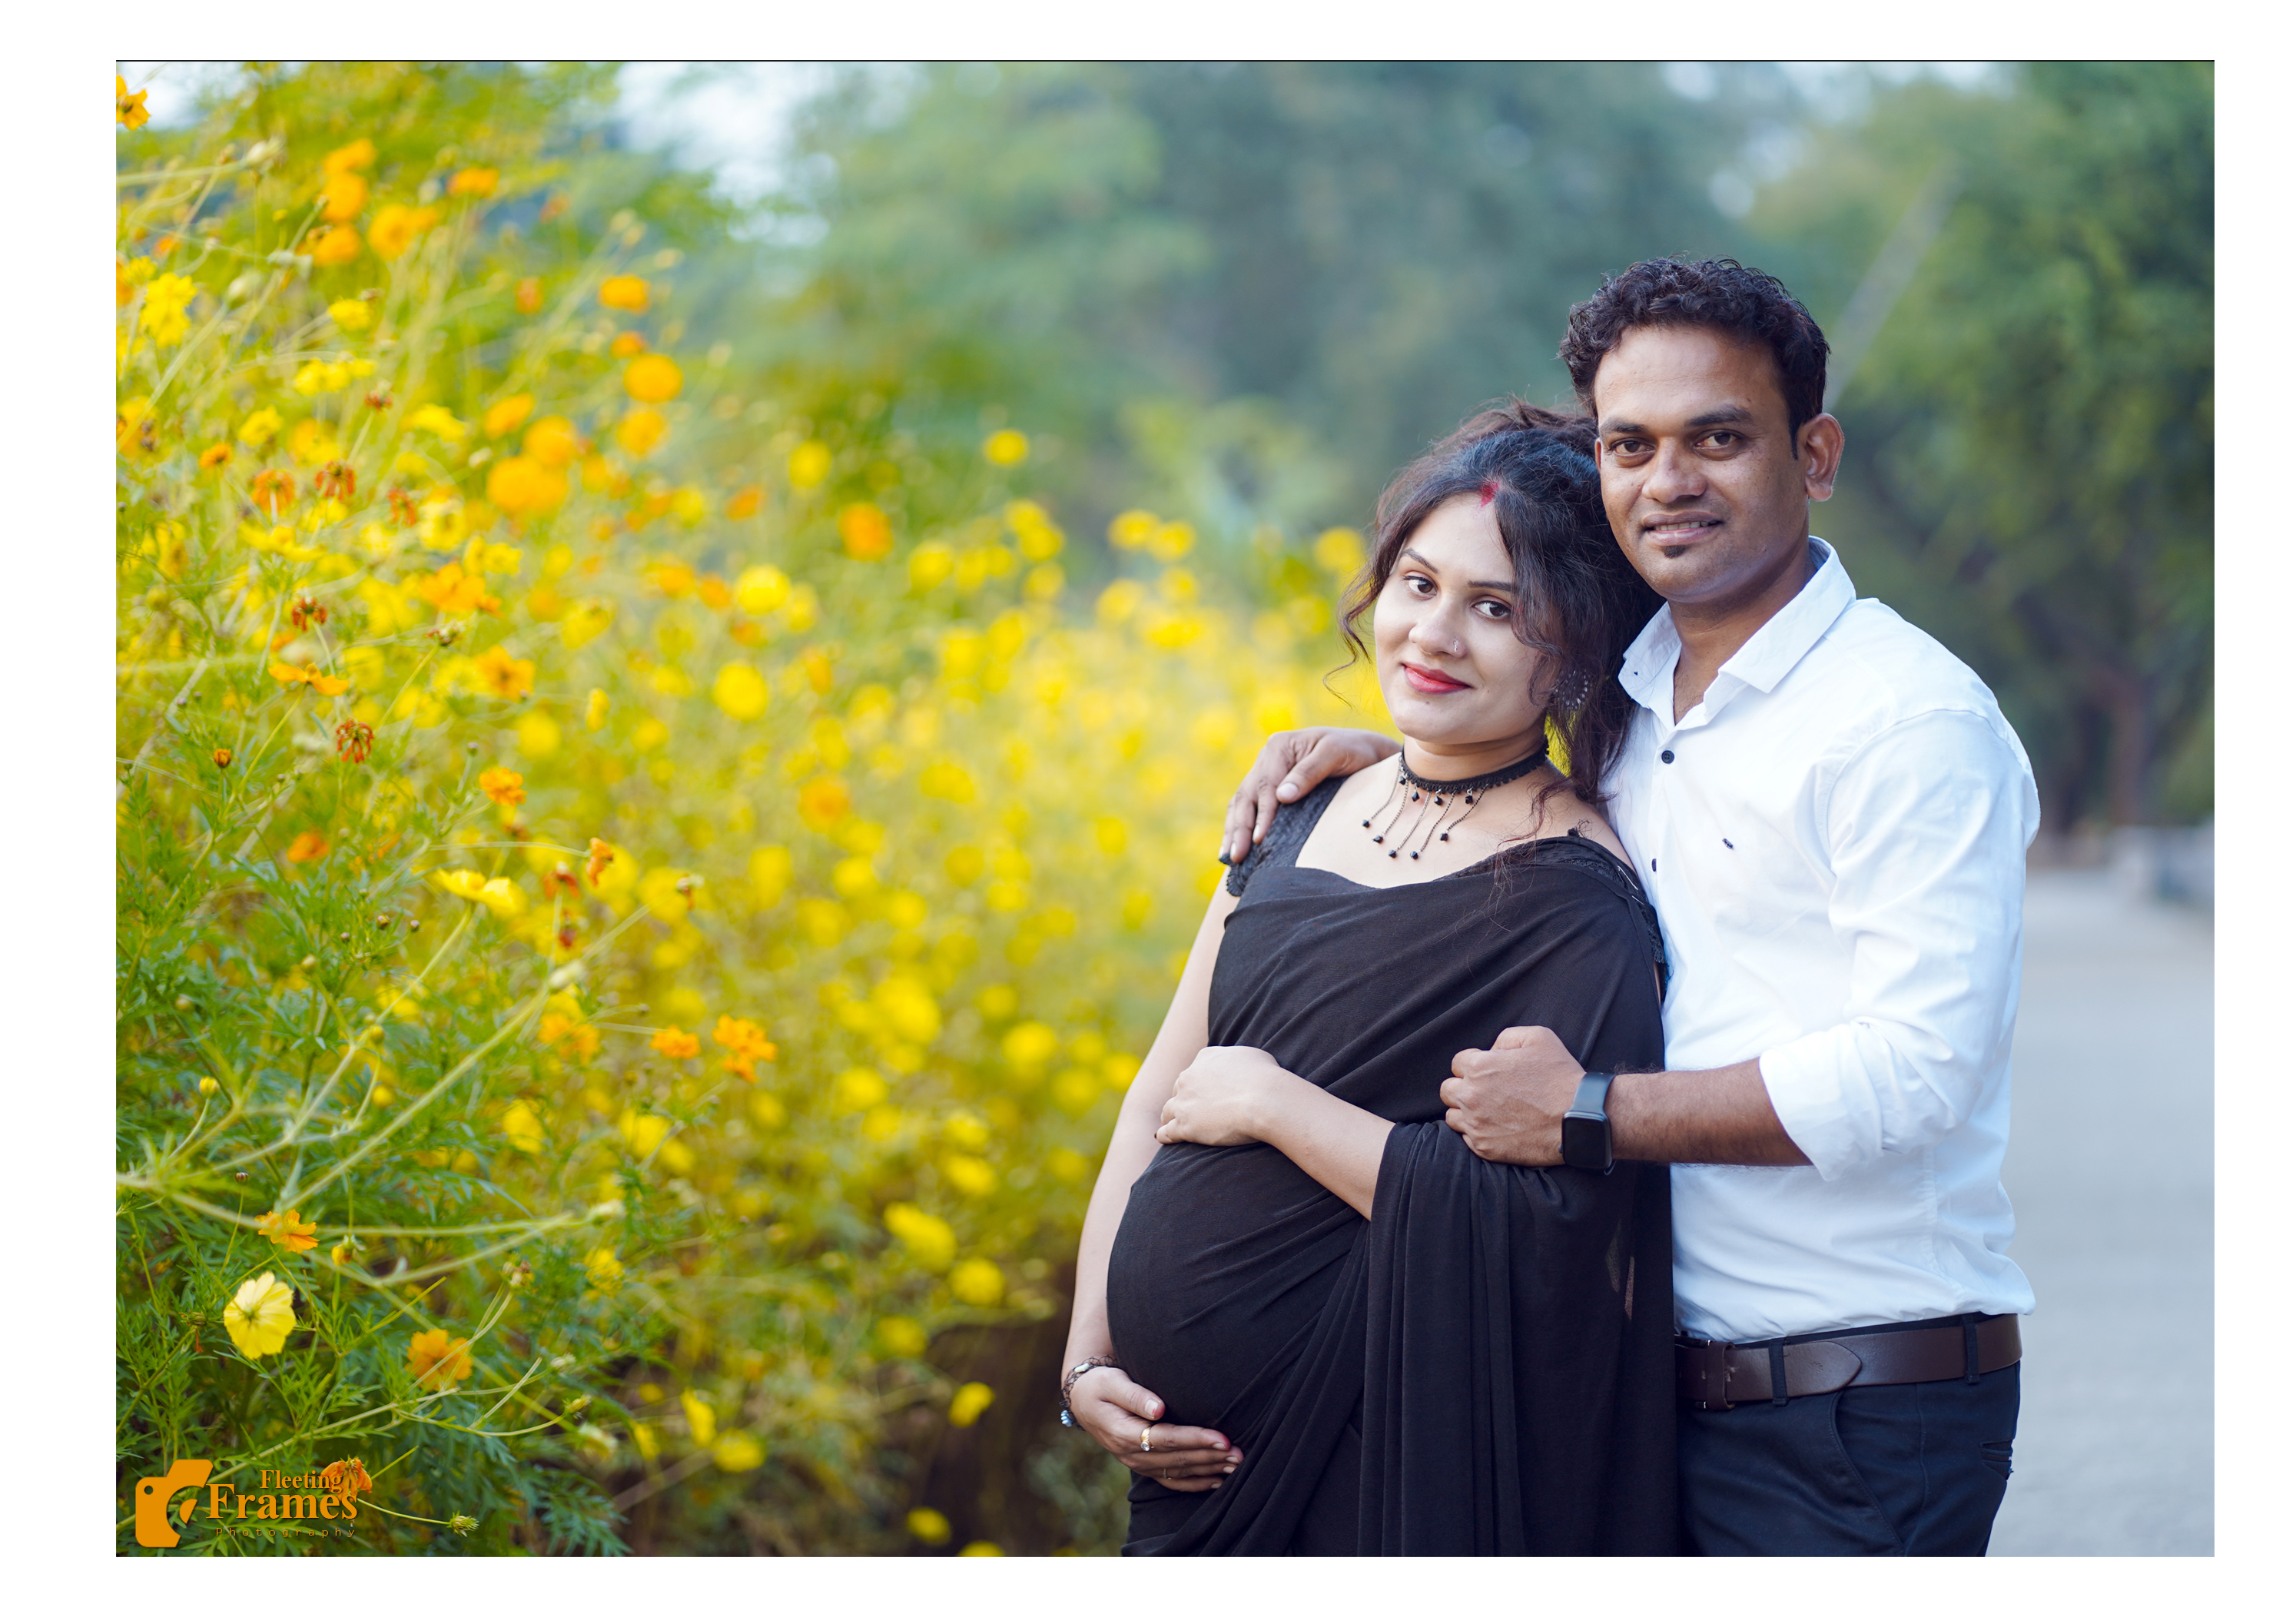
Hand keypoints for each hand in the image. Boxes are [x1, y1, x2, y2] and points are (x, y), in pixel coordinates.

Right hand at [1067, 1366, 1240, 1491]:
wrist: (1083, 1400)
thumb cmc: (1100, 1385)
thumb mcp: (1112, 1383)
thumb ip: (1134, 1395)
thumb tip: (1158, 1409)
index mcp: (1125, 1434)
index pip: (1167, 1439)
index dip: (1196, 1439)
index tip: (1222, 1438)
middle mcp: (1132, 1455)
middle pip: (1177, 1459)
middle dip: (1210, 1457)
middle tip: (1240, 1454)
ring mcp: (1138, 1464)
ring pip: (1179, 1472)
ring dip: (1209, 1470)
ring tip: (1236, 1465)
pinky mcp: (1144, 1466)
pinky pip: (1173, 1480)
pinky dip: (1196, 1482)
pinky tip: (1217, 1480)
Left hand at [1157, 1046, 1291, 1147]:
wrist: (1265, 1100)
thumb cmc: (1267, 1078)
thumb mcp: (1253, 1056)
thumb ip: (1238, 1060)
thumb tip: (1242, 1067)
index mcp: (1205, 1058)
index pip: (1195, 1072)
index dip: (1198, 1085)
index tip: (1203, 1094)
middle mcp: (1189, 1077)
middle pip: (1179, 1089)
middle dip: (1185, 1099)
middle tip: (1192, 1111)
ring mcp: (1184, 1102)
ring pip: (1168, 1110)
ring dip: (1170, 1118)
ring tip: (1173, 1126)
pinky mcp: (1184, 1125)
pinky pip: (1166, 1132)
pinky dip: (1165, 1136)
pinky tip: (1165, 1139)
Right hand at [1221, 727, 1399, 866]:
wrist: (1366, 752)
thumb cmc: (1354, 751)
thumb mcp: (1335, 754)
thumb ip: (1309, 772)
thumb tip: (1282, 796)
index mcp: (1279, 746)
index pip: (1266, 785)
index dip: (1262, 814)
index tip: (1260, 839)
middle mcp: (1267, 758)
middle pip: (1247, 795)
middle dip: (1240, 827)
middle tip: (1238, 856)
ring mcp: (1265, 772)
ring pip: (1241, 803)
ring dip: (1233, 830)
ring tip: (1231, 857)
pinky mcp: (1270, 787)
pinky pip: (1247, 807)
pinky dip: (1238, 825)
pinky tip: (1232, 846)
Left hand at [1439, 1025, 1583, 1165]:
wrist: (1579, 1119)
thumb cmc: (1560, 1076)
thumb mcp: (1538, 1037)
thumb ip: (1505, 1038)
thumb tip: (1491, 1050)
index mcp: (1480, 1068)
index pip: (1457, 1063)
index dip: (1474, 1064)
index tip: (1490, 1072)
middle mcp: (1471, 1096)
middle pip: (1448, 1089)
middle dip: (1463, 1087)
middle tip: (1485, 1091)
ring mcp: (1476, 1124)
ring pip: (1452, 1115)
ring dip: (1465, 1111)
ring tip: (1488, 1110)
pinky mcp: (1484, 1147)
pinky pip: (1465, 1138)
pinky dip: (1476, 1132)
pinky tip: (1496, 1127)